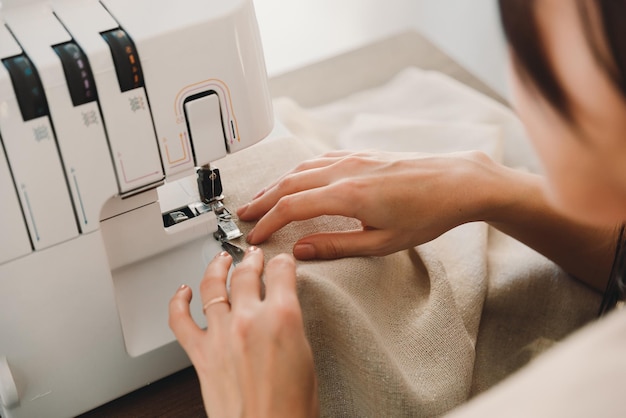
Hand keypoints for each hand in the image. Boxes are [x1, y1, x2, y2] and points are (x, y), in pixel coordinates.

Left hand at [169, 247, 318, 417]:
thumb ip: (290, 324)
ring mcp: (221, 335)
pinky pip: (180, 320)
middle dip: (251, 260)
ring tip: (221, 261)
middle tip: (253, 256)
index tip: (281, 262)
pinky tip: (182, 292)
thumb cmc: (291, 407)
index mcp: (283, 317)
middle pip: (246, 273)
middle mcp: (249, 319)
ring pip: (213, 286)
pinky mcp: (201, 354)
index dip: (282, 262)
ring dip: (218, 268)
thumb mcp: (306, 355)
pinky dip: (178, 302)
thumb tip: (282, 311)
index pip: (281, 271)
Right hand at [237, 150, 498, 259]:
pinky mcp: (361, 154)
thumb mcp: (383, 242)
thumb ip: (336, 246)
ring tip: (261, 199)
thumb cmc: (428, 214)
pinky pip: (318, 159)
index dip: (267, 223)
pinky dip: (298, 170)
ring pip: (301, 168)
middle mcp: (345, 171)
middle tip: (243, 216)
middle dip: (262, 201)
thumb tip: (300, 250)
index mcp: (348, 195)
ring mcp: (352, 158)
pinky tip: (294, 178)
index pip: (292, 207)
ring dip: (276, 184)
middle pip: (288, 184)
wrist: (457, 182)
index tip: (254, 236)